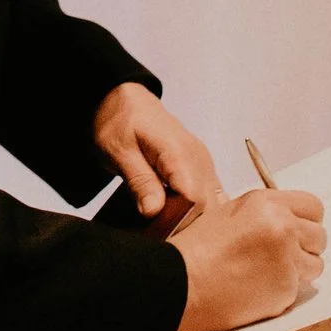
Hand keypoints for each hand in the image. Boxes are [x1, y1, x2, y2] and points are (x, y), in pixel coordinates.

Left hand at [92, 83, 225, 227]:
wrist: (124, 100)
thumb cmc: (119, 121)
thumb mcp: (119, 151)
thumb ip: (139, 181)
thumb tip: (154, 211)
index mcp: (179, 151)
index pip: (195, 199)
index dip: (179, 220)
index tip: (159, 231)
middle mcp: (198, 157)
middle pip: (207, 205)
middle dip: (185, 223)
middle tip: (157, 230)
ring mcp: (203, 162)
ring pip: (211, 203)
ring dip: (190, 217)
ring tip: (163, 223)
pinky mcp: (201, 167)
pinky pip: (207, 194)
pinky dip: (193, 208)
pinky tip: (173, 213)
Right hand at [169, 184, 326, 330]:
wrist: (180, 282)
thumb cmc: (196, 248)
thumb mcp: (228, 212)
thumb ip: (264, 211)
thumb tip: (288, 218)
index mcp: (268, 203)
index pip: (313, 207)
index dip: (306, 219)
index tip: (298, 229)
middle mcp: (284, 227)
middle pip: (320, 236)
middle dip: (305, 245)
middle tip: (283, 255)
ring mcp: (287, 260)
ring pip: (315, 264)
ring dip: (299, 269)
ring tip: (269, 272)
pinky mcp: (286, 289)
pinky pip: (299, 289)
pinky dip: (283, 290)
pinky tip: (257, 288)